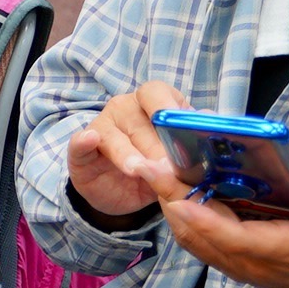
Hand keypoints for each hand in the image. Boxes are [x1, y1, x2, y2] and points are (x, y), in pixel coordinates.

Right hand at [68, 81, 191, 225]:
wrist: (124, 194)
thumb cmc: (156, 168)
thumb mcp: (177, 158)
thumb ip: (192, 141)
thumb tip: (210, 121)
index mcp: (151, 104)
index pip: (157, 94)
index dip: (168, 109)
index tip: (179, 128)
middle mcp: (125, 109)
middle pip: (138, 120)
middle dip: (155, 145)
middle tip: (167, 167)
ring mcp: (101, 126)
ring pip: (113, 134)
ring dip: (126, 152)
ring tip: (138, 170)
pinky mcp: (79, 149)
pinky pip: (78, 143)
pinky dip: (83, 142)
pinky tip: (89, 141)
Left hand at [169, 172, 288, 287]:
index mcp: (281, 251)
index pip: (230, 236)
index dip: (200, 217)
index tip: (175, 195)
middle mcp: (253, 264)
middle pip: (199, 236)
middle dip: (172, 200)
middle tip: (151, 165)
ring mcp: (243, 266)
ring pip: (194, 240)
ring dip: (173, 207)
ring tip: (157, 172)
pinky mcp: (240, 263)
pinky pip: (202, 242)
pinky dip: (186, 217)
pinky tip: (179, 190)